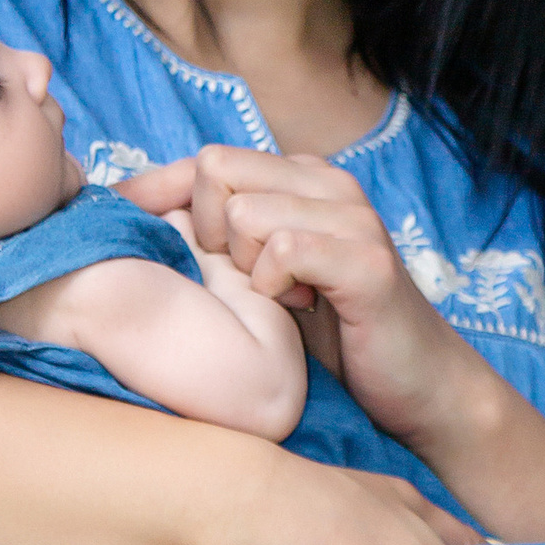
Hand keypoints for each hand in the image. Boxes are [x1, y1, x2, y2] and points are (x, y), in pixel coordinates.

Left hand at [122, 150, 477, 441]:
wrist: (416, 386)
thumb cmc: (331, 335)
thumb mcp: (264, 274)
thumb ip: (222, 236)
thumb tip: (129, 211)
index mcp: (303, 178)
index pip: (208, 158)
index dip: (175, 208)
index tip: (175, 258)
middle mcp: (329, 183)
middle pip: (216, 169)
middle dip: (209, 233)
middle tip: (242, 282)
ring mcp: (353, 217)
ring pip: (246, 211)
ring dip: (244, 269)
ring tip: (278, 300)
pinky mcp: (368, 260)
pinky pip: (284, 249)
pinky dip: (274, 287)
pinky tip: (298, 309)